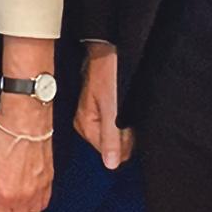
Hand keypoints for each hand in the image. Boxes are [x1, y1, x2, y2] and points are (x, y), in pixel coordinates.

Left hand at [0, 97, 52, 211]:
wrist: (25, 120)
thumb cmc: (5, 137)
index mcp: (4, 194)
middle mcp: (24, 196)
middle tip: (2, 208)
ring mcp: (38, 190)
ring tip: (14, 207)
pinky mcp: (49, 182)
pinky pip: (43, 204)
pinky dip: (35, 206)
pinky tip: (28, 200)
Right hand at [72, 42, 132, 169]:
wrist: (109, 46)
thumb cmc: (108, 71)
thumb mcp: (113, 108)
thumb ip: (112, 137)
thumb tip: (111, 165)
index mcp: (84, 124)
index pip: (108, 152)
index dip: (124, 142)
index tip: (128, 124)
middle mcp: (86, 121)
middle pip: (112, 142)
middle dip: (125, 133)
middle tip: (127, 111)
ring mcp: (95, 112)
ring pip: (117, 131)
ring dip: (126, 123)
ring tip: (127, 104)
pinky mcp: (103, 104)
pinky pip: (117, 120)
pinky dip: (125, 116)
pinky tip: (127, 103)